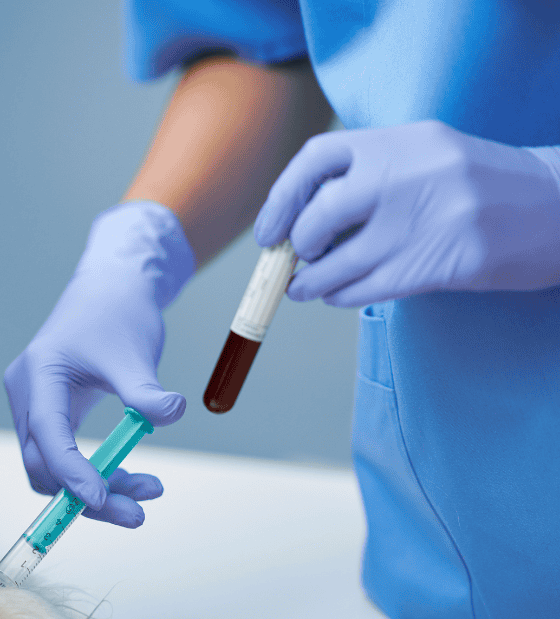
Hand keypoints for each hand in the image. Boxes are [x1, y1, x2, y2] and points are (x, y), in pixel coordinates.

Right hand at [4, 202, 193, 526]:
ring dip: (95, 489)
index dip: (72, 472)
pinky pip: (64, 457)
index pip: (48, 433)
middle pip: (43, 464)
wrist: (110, 289)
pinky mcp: (51, 415)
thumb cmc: (116, 313)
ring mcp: (35, 407)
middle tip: (138, 513)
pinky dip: (96, 473)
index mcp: (39, 374)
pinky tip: (133, 478)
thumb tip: (170, 413)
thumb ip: (145, 389)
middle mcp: (27, 395)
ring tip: (150, 492)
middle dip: (87, 494)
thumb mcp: (133, 351)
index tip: (103, 500)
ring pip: (53, 468)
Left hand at [254, 120, 559, 305]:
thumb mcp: (426, 155)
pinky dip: (339, 295)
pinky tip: (335, 295)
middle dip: (298, 243)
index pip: (318, 158)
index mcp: (402, 141)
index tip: (270, 230)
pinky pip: (367, 287)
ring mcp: (425, 220)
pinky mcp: (440, 263)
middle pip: (321, 214)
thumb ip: (370, 173)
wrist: (559, 206)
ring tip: (303, 287)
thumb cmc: (480, 185)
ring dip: (310, 281)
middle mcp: (409, 175)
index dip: (282, 198)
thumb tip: (298, 219)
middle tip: (294, 257)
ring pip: (339, 261)